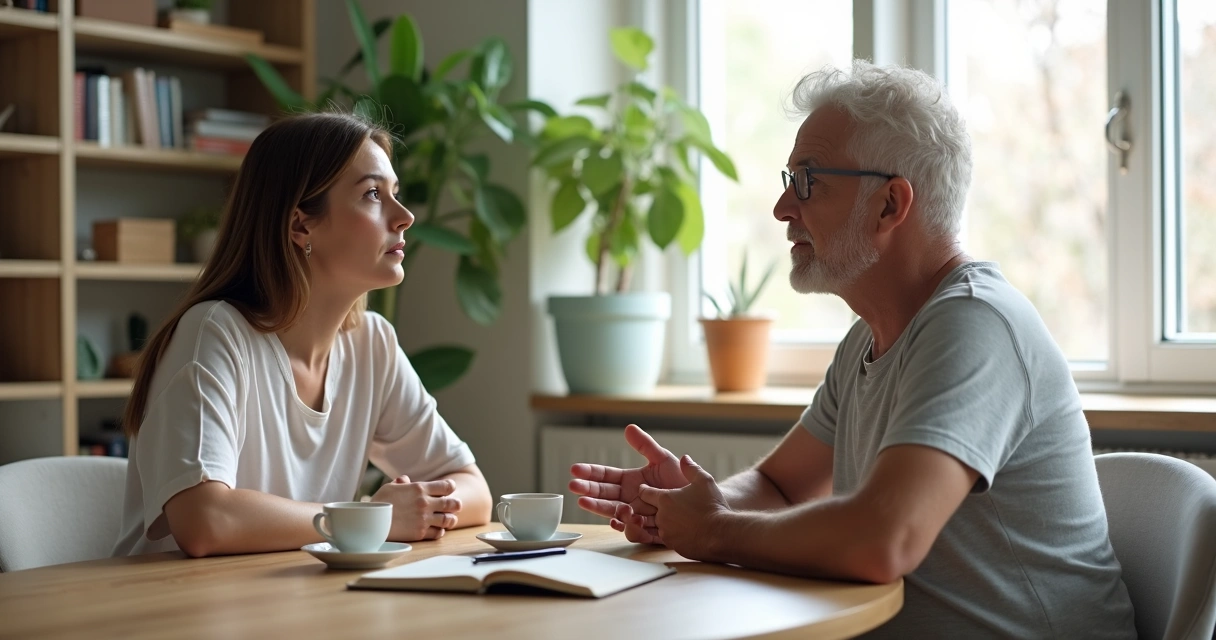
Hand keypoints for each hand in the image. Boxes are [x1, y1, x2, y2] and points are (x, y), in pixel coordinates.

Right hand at [370, 475, 461, 540]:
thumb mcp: (389, 487)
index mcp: (420, 488)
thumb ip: (401, 483)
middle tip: (454, 506)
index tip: (448, 490)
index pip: (447, 486)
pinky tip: (437, 529)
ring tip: (448, 519)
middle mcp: (425, 503)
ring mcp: (424, 519)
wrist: (370, 522)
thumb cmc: (378, 503)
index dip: (450, 488)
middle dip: (455, 504)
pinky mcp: (420, 533)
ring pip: (449, 520)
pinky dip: (440, 531)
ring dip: (450, 519)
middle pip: (453, 503)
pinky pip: (438, 533)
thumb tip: (405, 480)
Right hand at [568, 424, 688, 544]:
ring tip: (588, 502)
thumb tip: (628, 428)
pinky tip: (619, 519)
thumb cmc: (682, 480)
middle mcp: (630, 499)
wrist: (702, 500)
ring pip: (614, 514)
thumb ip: (646, 446)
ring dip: (600, 508)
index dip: (591, 473)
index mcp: (630, 481)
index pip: (606, 476)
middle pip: (604, 495)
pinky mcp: (648, 530)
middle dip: (588, 490)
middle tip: (573, 486)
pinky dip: (626, 526)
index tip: (575, 470)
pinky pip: (634, 531)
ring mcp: (637, 515)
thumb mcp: (663, 459)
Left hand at [639, 455, 731, 560]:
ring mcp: (666, 533)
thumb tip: (684, 458)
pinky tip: (685, 530)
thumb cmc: (713, 506)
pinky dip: (673, 534)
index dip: (645, 490)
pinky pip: (668, 539)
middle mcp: (661, 516)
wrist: (722, 534)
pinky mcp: (672, 546)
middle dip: (654, 507)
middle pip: (649, 510)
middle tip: (665, 505)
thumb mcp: (704, 481)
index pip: (645, 493)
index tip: (646, 489)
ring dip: (664, 522)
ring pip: (658, 526)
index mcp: (665, 499)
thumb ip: (691, 468)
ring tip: (679, 519)